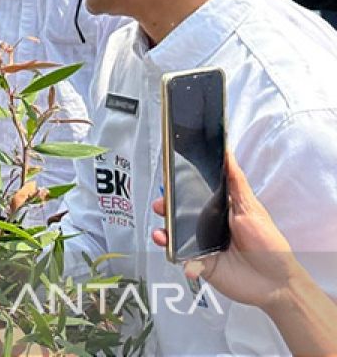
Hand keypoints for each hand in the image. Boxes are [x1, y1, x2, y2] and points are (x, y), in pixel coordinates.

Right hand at [151, 153, 304, 309]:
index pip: (195, 194)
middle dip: (165, 207)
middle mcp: (208, 226)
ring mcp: (201, 245)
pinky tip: (171, 249)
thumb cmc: (270, 245)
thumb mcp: (252, 209)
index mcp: (220, 210)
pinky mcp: (198, 263)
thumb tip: (228, 153)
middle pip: (180, 213)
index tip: (169, 180)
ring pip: (175, 234)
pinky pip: (179, 256)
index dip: (180, 187)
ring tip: (162, 231)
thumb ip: (236, 183)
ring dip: (164, 231)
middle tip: (161, 205)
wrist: (276, 284)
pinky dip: (172, 253)